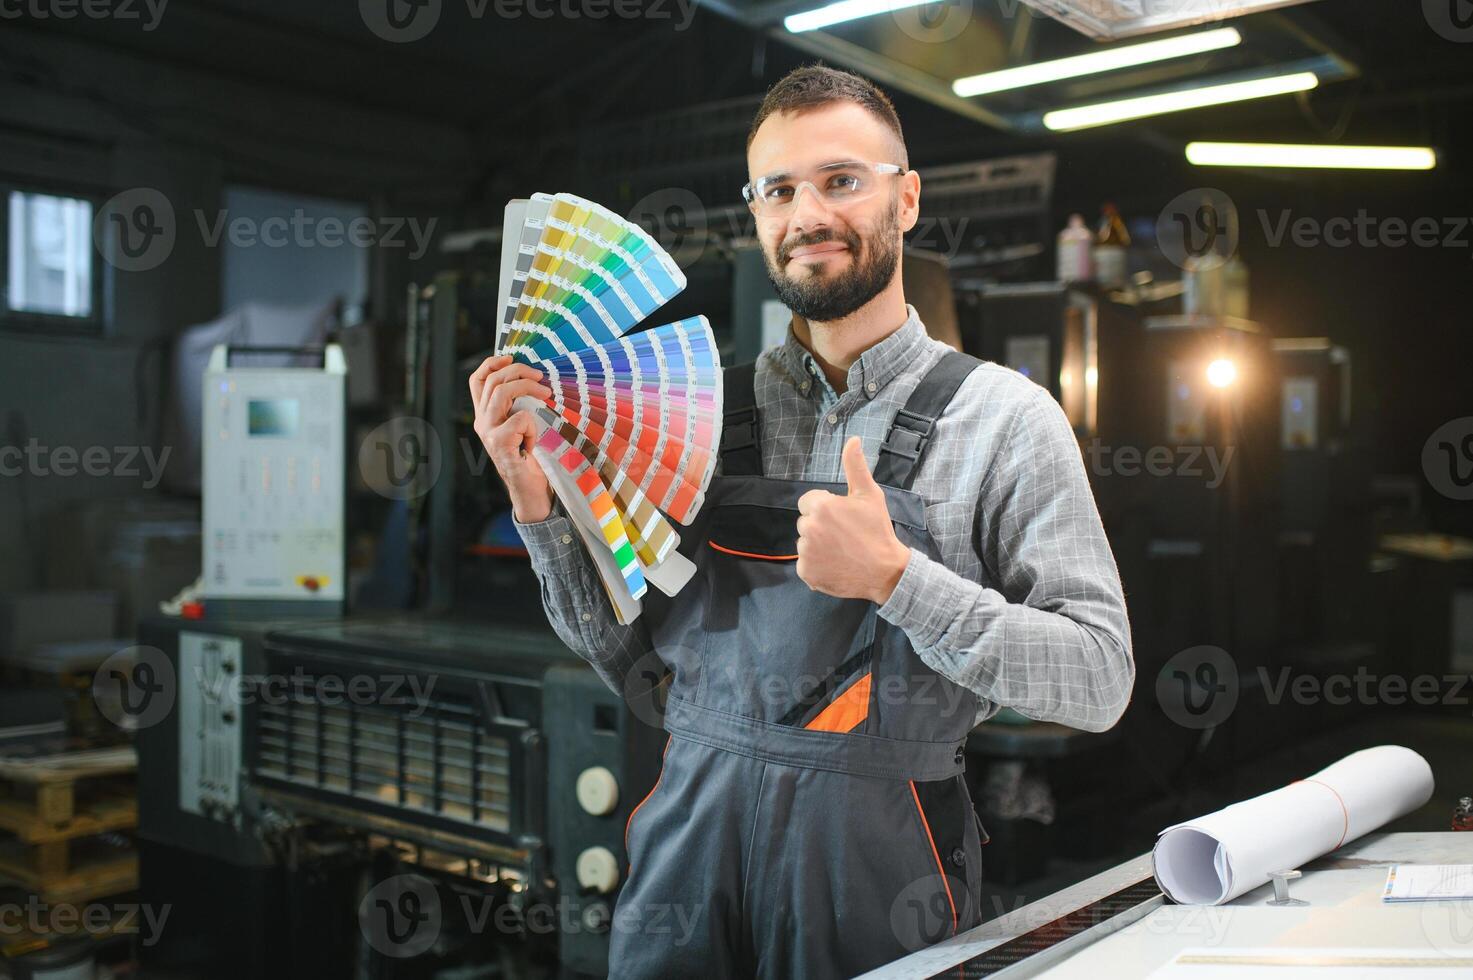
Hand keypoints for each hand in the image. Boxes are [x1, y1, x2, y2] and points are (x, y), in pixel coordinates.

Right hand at [469, 354, 554, 522]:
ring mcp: (488, 433)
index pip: (477, 380)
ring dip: (528, 388)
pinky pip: (521, 418)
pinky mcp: (499, 444)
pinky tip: (534, 441)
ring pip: (503, 394)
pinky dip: (533, 425)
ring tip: (546, 394)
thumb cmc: (530, 456)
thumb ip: (520, 405)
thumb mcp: (522, 425)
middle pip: (493, 381)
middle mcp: (482, 421)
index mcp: (485, 414)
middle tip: (541, 378)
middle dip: (519, 371)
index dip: (491, 363)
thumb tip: (534, 377)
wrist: (529, 489)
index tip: (511, 356)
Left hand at [795, 437, 911, 603]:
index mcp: (821, 506)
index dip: (825, 508)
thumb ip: (855, 465)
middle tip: (844, 535)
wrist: (885, 571)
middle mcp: (808, 528)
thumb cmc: (877, 531)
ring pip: (805, 543)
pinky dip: (817, 565)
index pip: (808, 502)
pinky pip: (805, 563)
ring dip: (818, 545)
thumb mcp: (870, 495)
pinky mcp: (806, 573)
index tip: (842, 518)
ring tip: (841, 550)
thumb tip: (853, 439)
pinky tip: (836, 564)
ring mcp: (806, 552)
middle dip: (821, 526)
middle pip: (806, 522)